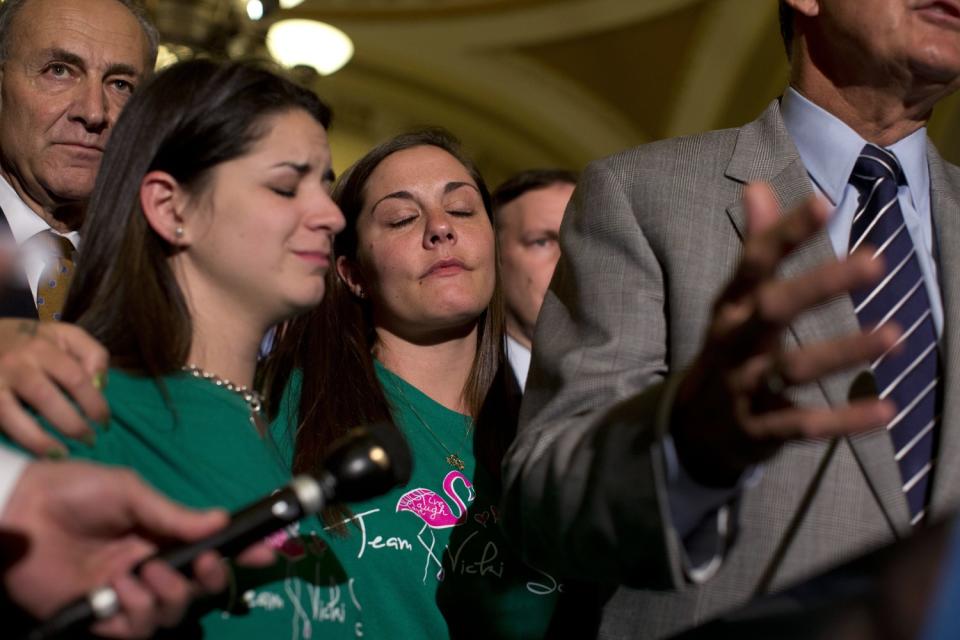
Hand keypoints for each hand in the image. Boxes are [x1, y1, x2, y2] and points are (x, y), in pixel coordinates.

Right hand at [0, 319, 108, 455]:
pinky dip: (17, 439)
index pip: (75, 378)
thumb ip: (92, 355)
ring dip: (39, 439)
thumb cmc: (35, 342)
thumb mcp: (67, 336)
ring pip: (11, 415)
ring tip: (61, 454)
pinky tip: (35, 452)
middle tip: (89, 440)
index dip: (94, 404)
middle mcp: (15, 364)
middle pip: (45, 398)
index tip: (105, 423)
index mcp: (43, 348)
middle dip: (71, 424)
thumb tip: (100, 386)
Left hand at [0, 460, 273, 637]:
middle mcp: (149, 567)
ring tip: (141, 573)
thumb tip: (221, 520)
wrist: (22, 509)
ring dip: (166, 595)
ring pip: (169, 615)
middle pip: (197, 589)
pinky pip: (132, 633)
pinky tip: (117, 591)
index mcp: (160, 535)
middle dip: (207, 579)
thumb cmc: (75, 492)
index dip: (240, 553)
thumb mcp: (130, 492)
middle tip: (199, 563)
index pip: (209, 548)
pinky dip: (133, 615)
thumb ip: (173, 514)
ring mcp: (124, 594)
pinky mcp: (97, 617)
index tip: (266, 553)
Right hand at [671, 183, 898, 485]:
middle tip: (876, 260)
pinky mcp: (760, 429)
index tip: (824, 204)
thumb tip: (758, 186)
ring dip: (843, 351)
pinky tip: (886, 410)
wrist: (694, 428)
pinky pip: (802, 425)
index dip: (786, 234)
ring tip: (896, 335)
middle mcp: (734, 343)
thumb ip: (755, 247)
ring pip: (792, 368)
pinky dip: (843, 421)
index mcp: (730, 307)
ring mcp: (745, 387)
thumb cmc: (730, 350)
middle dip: (820, 284)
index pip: (754, 264)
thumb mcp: (734, 301)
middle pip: (774, 310)